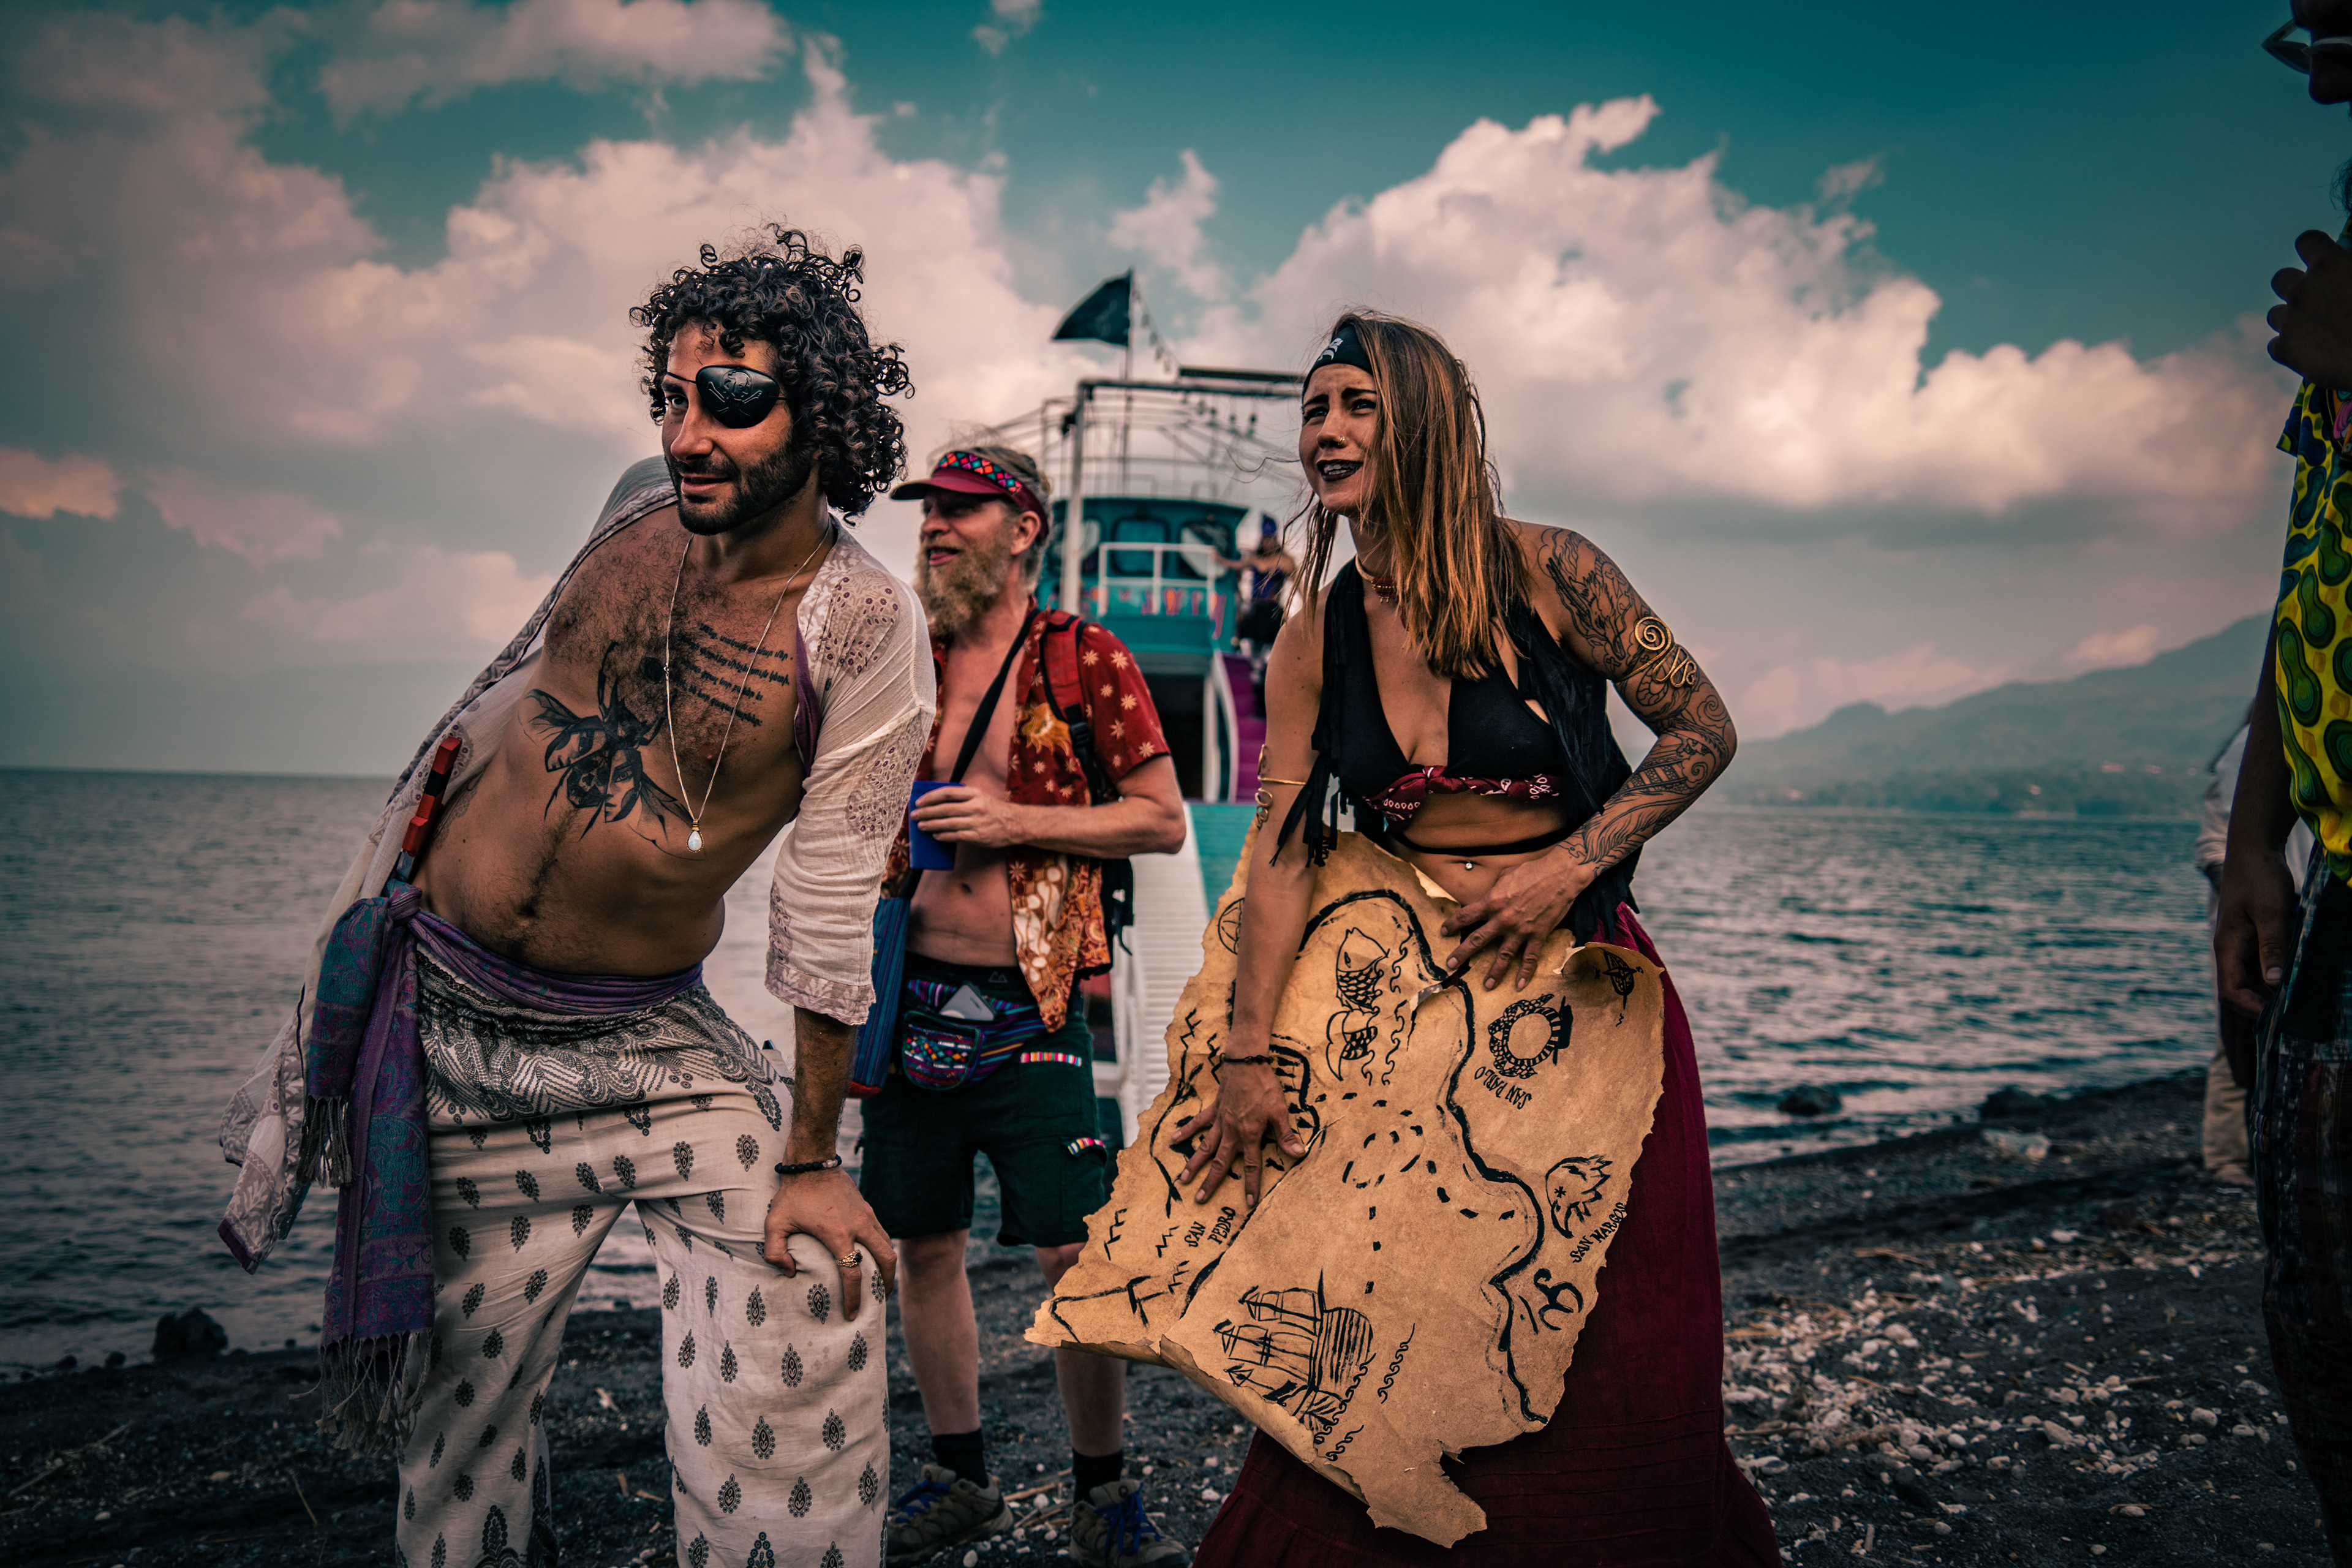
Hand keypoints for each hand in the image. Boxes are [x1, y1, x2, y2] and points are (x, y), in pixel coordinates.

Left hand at [763, 1167, 895, 1319]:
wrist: (812, 1161)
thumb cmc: (792, 1194)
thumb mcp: (774, 1223)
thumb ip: (775, 1252)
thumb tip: (790, 1273)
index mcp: (837, 1234)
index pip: (852, 1273)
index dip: (854, 1297)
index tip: (851, 1313)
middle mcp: (858, 1225)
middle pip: (885, 1260)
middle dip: (886, 1283)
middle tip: (879, 1300)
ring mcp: (866, 1215)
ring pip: (888, 1245)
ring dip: (888, 1266)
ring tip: (881, 1282)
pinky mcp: (867, 1208)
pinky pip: (883, 1232)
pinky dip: (884, 1249)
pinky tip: (875, 1257)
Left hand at [911, 785, 1027, 850]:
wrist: (1015, 824)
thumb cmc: (993, 810)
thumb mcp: (980, 796)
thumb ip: (962, 797)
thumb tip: (937, 802)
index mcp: (975, 793)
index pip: (947, 793)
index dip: (931, 797)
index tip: (919, 802)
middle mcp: (976, 806)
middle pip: (945, 809)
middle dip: (927, 812)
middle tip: (914, 815)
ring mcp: (977, 822)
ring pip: (948, 823)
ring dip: (932, 825)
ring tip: (921, 826)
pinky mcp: (978, 836)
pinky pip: (956, 836)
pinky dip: (944, 836)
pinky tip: (936, 836)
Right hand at [1173, 1062, 1306, 1209]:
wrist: (1247, 1063)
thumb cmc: (1265, 1086)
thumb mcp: (1280, 1111)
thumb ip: (1285, 1135)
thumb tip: (1299, 1153)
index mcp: (1250, 1135)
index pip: (1251, 1166)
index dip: (1251, 1185)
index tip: (1249, 1202)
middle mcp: (1232, 1132)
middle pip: (1220, 1162)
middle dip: (1211, 1182)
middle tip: (1200, 1199)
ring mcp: (1220, 1121)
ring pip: (1205, 1147)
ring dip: (1194, 1163)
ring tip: (1183, 1179)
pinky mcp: (1214, 1109)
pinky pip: (1198, 1122)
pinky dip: (1186, 1131)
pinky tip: (1174, 1140)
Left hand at [1438, 850, 1591, 989]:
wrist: (1559, 876)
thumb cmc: (1532, 871)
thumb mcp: (1505, 876)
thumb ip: (1494, 890)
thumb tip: (1488, 897)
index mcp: (1492, 902)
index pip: (1466, 916)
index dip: (1452, 924)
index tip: (1444, 932)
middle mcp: (1503, 919)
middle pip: (1478, 940)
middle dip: (1462, 954)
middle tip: (1450, 964)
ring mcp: (1521, 930)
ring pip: (1503, 956)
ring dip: (1494, 972)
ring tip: (1486, 985)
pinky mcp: (1538, 935)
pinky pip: (1530, 958)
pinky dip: (1525, 972)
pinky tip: (1519, 984)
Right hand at [2215, 847, 2298, 1019]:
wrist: (2254, 850)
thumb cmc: (2261, 878)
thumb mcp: (2271, 913)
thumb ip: (2273, 948)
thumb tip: (2275, 984)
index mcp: (2228, 948)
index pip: (2232, 992)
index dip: (2253, 1009)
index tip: (2278, 1019)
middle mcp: (2231, 952)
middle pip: (2237, 994)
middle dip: (2254, 1016)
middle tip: (2276, 1036)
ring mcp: (2242, 947)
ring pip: (2250, 985)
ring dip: (2265, 1002)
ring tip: (2284, 1020)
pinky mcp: (2255, 940)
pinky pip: (2261, 970)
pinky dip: (2273, 985)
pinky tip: (2289, 992)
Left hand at [2270, 230, 2351, 386]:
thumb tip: (2350, 261)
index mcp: (2329, 263)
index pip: (2306, 241)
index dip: (2315, 250)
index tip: (2325, 262)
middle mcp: (2302, 288)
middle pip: (2281, 279)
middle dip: (2297, 287)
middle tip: (2320, 301)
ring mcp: (2290, 320)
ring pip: (2276, 314)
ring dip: (2292, 319)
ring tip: (2319, 331)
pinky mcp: (2286, 351)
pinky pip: (2275, 345)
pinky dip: (2291, 349)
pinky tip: (2314, 353)